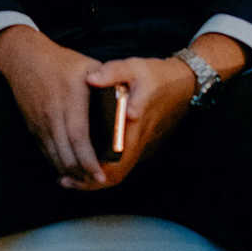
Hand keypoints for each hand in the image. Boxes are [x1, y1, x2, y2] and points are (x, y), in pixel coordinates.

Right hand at [0, 26, 105, 187]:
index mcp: (70, 99)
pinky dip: (57, 163)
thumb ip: (109, 83)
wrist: (24, 59)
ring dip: (69, 172)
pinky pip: (45, 151)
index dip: (89, 160)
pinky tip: (69, 169)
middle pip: (66, 153)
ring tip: (85, 179)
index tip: (101, 174)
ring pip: (54, 156)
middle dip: (81, 173)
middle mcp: (53, 113)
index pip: (79, 137)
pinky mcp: (32, 127)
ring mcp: (40, 122)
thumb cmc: (62, 63)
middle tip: (97, 181)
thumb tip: (128, 103)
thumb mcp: (88, 66)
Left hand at [70, 56, 196, 190]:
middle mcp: (140, 142)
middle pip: (116, 175)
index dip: (92, 175)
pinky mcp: (146, 145)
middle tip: (65, 181)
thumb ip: (111, 72)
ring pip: (121, 171)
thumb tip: (90, 79)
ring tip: (71, 176)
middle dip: (89, 183)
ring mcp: (145, 146)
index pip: (115, 163)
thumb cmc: (157, 75)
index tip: (70, 175)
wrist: (186, 84)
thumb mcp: (133, 67)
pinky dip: (107, 168)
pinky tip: (89, 161)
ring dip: (97, 178)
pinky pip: (126, 163)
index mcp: (135, 126)